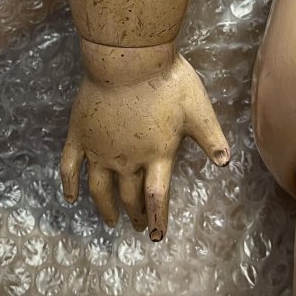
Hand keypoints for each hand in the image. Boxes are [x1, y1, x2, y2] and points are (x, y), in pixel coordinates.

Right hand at [60, 42, 229, 240]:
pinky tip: (70, 197)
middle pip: (129, 195)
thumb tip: (226, 163)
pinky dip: (69, 185)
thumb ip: (211, 137)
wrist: (128, 60)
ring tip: (110, 220)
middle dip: (136, 213)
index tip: (155, 236)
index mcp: (156, 155)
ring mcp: (100, 149)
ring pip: (100, 188)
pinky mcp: (80, 135)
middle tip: (138, 224)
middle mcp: (126, 159)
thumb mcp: (197, 108)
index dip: (156, 218)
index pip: (157, 197)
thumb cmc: (166, 81)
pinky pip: (70, 167)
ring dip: (105, 207)